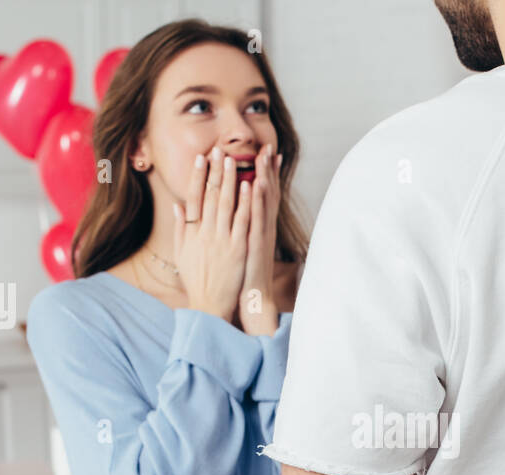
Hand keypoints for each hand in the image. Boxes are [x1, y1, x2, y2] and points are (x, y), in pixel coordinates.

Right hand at [173, 146, 250, 321]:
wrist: (209, 305)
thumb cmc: (196, 280)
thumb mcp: (182, 254)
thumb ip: (180, 228)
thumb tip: (178, 205)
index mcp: (191, 233)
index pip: (193, 198)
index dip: (197, 176)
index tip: (201, 158)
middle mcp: (204, 234)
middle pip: (209, 196)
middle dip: (215, 171)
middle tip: (219, 150)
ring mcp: (221, 241)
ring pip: (226, 204)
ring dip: (230, 180)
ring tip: (234, 160)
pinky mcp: (237, 249)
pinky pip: (242, 221)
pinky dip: (245, 202)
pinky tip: (250, 185)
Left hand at [237, 143, 282, 335]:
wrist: (252, 298)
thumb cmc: (243, 274)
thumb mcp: (241, 247)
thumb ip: (238, 229)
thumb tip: (235, 215)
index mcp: (257, 226)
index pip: (261, 194)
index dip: (263, 173)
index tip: (264, 153)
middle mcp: (262, 227)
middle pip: (267, 192)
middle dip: (267, 168)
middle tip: (268, 145)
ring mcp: (260, 233)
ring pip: (264, 200)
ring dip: (264, 176)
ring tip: (264, 155)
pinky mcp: (256, 242)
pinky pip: (257, 217)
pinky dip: (257, 200)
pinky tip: (256, 183)